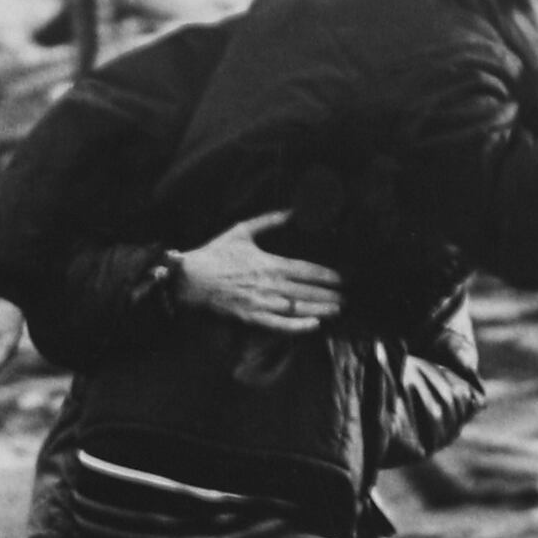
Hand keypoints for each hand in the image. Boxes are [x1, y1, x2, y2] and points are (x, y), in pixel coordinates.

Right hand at [177, 212, 343, 334]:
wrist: (190, 278)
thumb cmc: (215, 254)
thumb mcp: (242, 231)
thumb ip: (269, 221)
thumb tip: (291, 211)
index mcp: (269, 263)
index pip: (306, 270)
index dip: (327, 275)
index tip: (342, 278)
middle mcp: (269, 284)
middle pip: (307, 291)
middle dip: (329, 295)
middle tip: (347, 298)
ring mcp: (261, 303)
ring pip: (298, 308)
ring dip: (320, 310)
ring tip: (337, 311)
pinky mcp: (251, 318)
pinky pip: (279, 325)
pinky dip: (297, 326)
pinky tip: (313, 326)